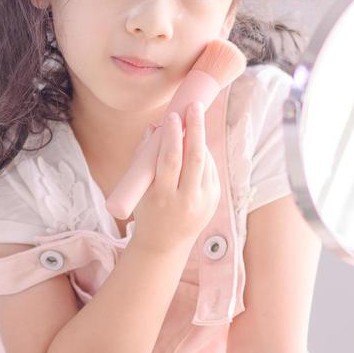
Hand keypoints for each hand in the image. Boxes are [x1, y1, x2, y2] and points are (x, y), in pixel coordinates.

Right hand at [129, 101, 219, 253]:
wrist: (164, 245)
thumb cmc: (147, 211)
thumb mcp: (139, 188)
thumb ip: (144, 157)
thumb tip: (154, 127)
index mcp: (162, 196)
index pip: (171, 159)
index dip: (173, 135)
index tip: (172, 116)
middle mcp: (185, 200)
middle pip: (195, 157)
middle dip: (196, 128)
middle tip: (194, 107)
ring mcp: (203, 201)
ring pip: (206, 161)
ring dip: (199, 140)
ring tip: (192, 124)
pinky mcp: (214, 200)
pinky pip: (210, 170)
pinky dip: (203, 154)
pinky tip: (195, 146)